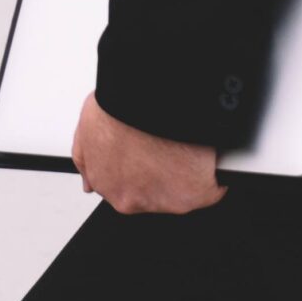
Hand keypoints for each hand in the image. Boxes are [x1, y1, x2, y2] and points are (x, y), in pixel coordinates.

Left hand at [72, 90, 229, 214]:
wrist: (143, 100)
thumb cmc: (117, 110)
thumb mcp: (87, 130)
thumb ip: (86, 161)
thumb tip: (89, 184)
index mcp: (109, 184)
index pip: (130, 188)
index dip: (144, 167)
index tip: (152, 154)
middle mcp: (134, 199)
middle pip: (157, 192)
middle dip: (165, 171)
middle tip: (169, 144)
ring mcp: (165, 199)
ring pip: (185, 191)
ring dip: (188, 170)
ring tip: (185, 142)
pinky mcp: (195, 193)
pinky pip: (214, 188)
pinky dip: (215, 171)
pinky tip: (205, 152)